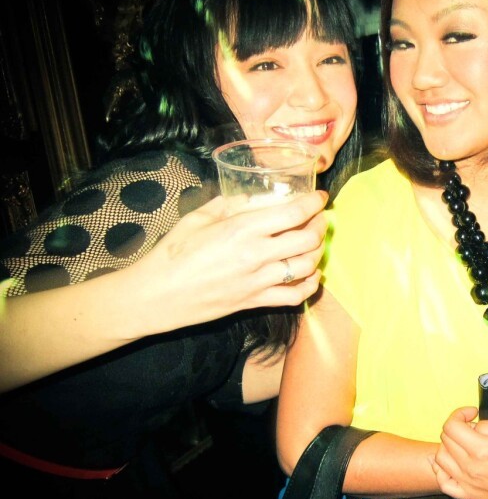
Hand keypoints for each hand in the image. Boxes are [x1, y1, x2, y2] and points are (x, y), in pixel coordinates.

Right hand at [131, 189, 328, 333]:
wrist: (156, 296)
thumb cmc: (172, 254)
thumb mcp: (198, 218)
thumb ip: (229, 204)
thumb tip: (252, 196)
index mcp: (242, 229)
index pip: (293, 212)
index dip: (314, 203)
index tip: (319, 197)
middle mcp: (256, 255)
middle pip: (308, 239)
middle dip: (320, 225)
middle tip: (319, 219)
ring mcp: (258, 281)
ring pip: (307, 267)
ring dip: (317, 253)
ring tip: (314, 243)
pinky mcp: (255, 302)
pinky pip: (295, 296)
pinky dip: (310, 286)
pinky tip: (311, 275)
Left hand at [432, 407, 487, 498]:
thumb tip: (471, 426)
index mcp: (481, 450)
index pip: (451, 426)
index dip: (459, 414)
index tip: (473, 413)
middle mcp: (470, 468)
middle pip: (445, 440)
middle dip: (456, 427)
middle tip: (473, 427)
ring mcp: (468, 484)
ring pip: (441, 459)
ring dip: (449, 445)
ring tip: (465, 443)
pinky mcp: (470, 496)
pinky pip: (444, 482)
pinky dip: (443, 469)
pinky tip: (454, 462)